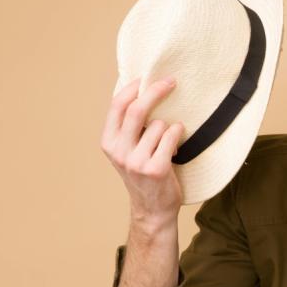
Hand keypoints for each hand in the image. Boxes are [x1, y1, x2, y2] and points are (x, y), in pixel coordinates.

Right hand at [100, 76, 185, 226]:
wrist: (152, 210)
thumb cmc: (143, 174)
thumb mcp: (127, 150)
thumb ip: (129, 127)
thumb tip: (140, 90)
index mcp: (108, 142)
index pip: (117, 105)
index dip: (132, 87)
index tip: (146, 77)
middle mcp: (119, 151)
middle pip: (137, 109)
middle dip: (156, 90)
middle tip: (171, 82)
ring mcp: (136, 161)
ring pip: (160, 124)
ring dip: (170, 128)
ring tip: (169, 144)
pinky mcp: (156, 168)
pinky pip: (172, 136)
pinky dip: (178, 135)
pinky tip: (176, 148)